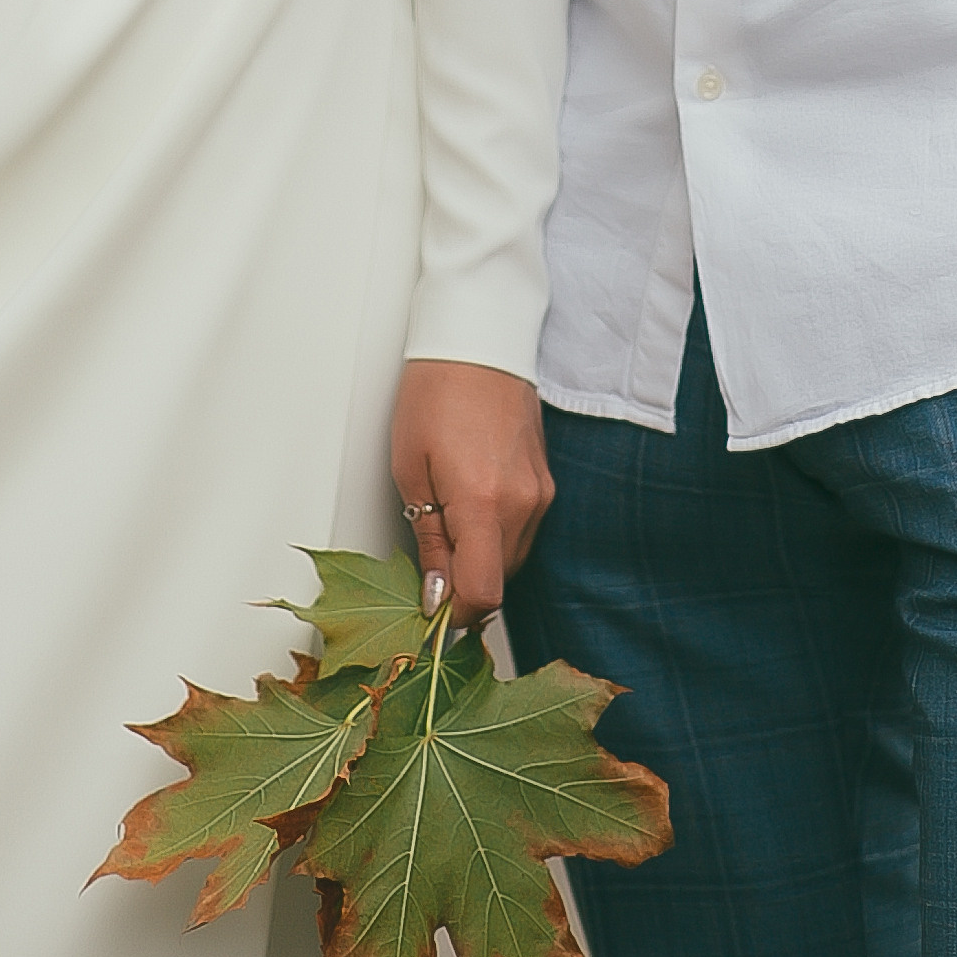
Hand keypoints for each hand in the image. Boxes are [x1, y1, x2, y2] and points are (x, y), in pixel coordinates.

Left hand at [392, 361, 552, 622]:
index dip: (455, 615)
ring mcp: (540, 492)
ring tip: (447, 518)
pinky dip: (497, 532)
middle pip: (499, 580)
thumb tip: (437, 596)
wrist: (477, 340)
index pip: (483, 594)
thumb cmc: (435, 393)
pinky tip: (471, 503)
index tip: (431, 609)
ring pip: (512, 557)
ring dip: (481, 557)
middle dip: (464, 584)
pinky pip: (523, 529)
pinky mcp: (546, 481)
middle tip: (430, 560)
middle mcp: (523, 503)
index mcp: (484, 503)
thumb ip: (431, 541)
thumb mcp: (411, 471)